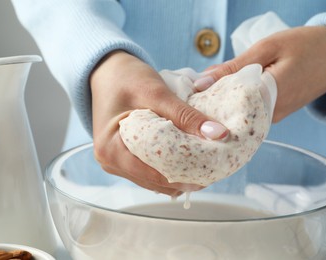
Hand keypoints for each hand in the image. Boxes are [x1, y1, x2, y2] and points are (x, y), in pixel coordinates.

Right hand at [90, 51, 227, 194]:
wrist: (108, 71)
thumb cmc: (126, 78)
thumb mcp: (157, 93)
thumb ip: (186, 115)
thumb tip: (218, 134)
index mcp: (111, 149)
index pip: (153, 174)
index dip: (184, 175)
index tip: (210, 171)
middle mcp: (110, 161)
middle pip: (154, 181)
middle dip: (184, 177)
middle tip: (212, 169)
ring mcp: (116, 162)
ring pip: (153, 180)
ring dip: (177, 174)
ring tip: (202, 165)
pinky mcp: (123, 158)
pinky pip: (149, 172)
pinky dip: (168, 168)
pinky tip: (185, 160)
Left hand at [194, 26, 325, 121]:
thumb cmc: (304, 47)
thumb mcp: (266, 48)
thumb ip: (234, 67)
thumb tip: (201, 82)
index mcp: (270, 98)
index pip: (228, 108)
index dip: (206, 105)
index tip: (189, 99)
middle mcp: (271, 115)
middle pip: (232, 116)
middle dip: (211, 107)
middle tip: (192, 99)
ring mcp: (273, 117)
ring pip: (239, 116)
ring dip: (223, 105)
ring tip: (204, 97)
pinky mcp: (274, 114)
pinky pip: (249, 113)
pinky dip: (236, 104)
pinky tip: (225, 95)